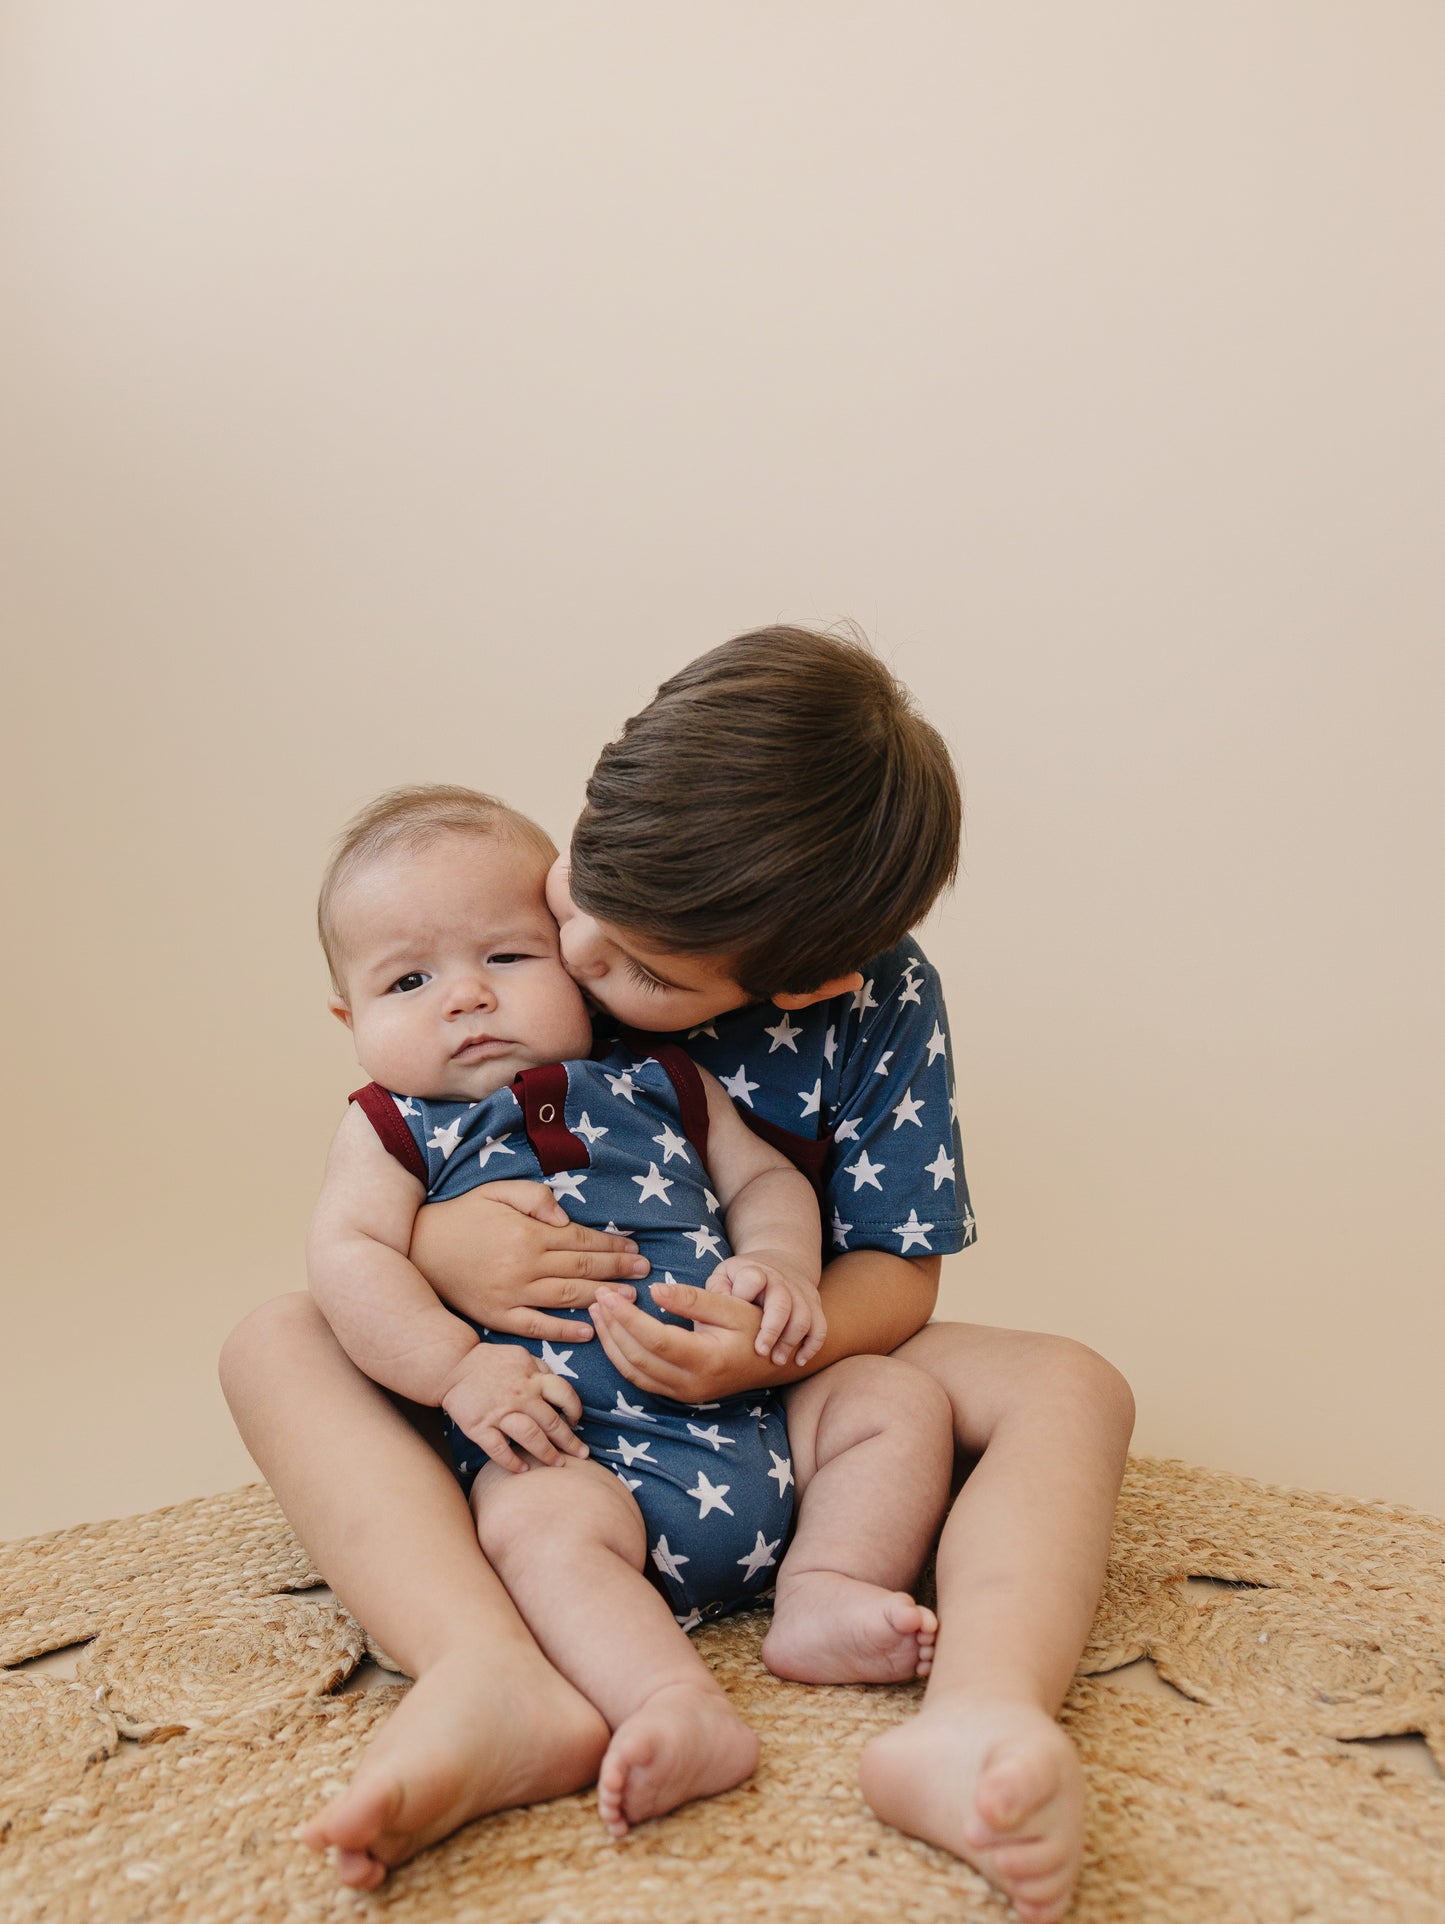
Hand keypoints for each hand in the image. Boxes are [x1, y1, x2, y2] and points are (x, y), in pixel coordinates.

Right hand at [411, 1180, 650, 1339]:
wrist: (419, 1249)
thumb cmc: (462, 1216)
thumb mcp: (496, 1191)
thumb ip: (534, 1197)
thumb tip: (565, 1217)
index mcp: (527, 1233)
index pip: (580, 1240)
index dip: (610, 1245)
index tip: (634, 1248)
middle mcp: (524, 1266)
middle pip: (581, 1269)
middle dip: (617, 1270)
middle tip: (645, 1271)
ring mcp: (511, 1294)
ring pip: (566, 1298)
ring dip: (601, 1298)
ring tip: (630, 1298)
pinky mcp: (498, 1317)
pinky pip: (536, 1326)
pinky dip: (564, 1330)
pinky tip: (589, 1330)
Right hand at [439, 1342, 588, 1473]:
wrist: (452, 1365)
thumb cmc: (490, 1362)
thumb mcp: (521, 1355)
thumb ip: (541, 1369)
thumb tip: (560, 1387)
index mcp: (532, 1377)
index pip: (564, 1393)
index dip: (575, 1409)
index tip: (577, 1421)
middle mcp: (520, 1395)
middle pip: (551, 1421)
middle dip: (570, 1441)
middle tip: (582, 1454)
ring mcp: (499, 1412)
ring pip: (530, 1437)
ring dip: (547, 1453)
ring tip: (558, 1465)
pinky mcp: (479, 1426)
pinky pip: (498, 1449)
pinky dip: (512, 1462)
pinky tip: (523, 1470)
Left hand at [587, 1280, 788, 1402]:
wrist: (773, 1362)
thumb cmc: (755, 1327)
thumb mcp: (730, 1307)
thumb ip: (692, 1300)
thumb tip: (654, 1290)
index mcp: (706, 1360)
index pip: (655, 1340)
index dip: (627, 1317)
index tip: (608, 1294)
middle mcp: (691, 1384)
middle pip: (638, 1358)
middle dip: (613, 1327)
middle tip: (598, 1297)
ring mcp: (683, 1394)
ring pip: (633, 1373)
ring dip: (611, 1343)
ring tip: (598, 1312)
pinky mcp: (677, 1395)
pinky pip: (640, 1379)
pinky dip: (621, 1357)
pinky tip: (612, 1334)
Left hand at [707, 1255, 825, 1366]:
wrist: (779, 1261)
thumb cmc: (741, 1278)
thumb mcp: (723, 1276)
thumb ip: (716, 1291)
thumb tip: (708, 1309)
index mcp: (754, 1271)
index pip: (753, 1279)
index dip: (745, 1295)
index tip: (735, 1316)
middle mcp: (780, 1280)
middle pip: (782, 1303)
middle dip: (773, 1329)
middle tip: (761, 1352)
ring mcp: (800, 1292)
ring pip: (804, 1317)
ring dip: (792, 1341)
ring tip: (777, 1361)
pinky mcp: (814, 1304)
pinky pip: (820, 1326)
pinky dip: (812, 1345)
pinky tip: (799, 1361)